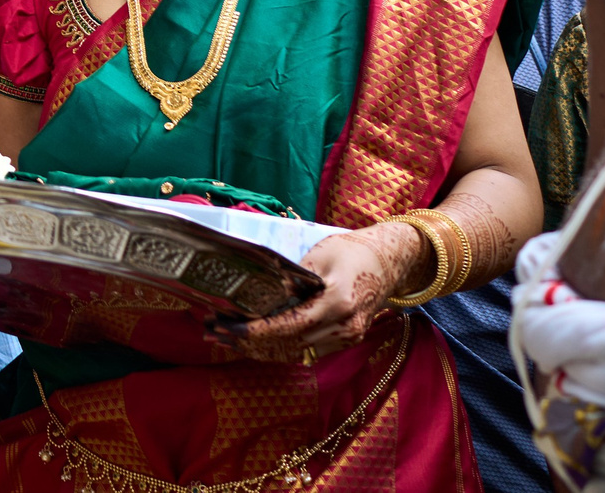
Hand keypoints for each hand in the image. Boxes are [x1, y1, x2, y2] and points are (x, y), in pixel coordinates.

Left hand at [226, 225, 414, 358]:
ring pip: (296, 352)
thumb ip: (293, 278)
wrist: (390, 262)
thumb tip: (261, 293)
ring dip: (260, 348)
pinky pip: (307, 350)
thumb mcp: (320, 255)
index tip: (229, 328)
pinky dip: (279, 347)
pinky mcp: (345, 340)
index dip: (258, 330)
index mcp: (337, 303)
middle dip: (249, 342)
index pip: (290, 325)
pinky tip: (254, 342)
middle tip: (214, 333)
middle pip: (289, 344)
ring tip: (225, 339)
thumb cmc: (353, 251)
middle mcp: (344, 328)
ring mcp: (347, 338)